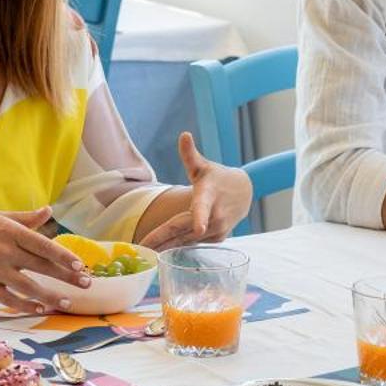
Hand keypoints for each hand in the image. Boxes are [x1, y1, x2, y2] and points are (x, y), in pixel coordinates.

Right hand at [0, 206, 90, 312]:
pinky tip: (40, 308)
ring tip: (68, 303)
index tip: (81, 265)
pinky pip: (9, 298)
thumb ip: (26, 218)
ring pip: (28, 286)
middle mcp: (4, 250)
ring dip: (50, 296)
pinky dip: (25, 304)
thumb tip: (49, 210)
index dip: (64, 257)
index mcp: (10, 232)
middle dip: (67, 277)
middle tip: (87, 284)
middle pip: (42, 266)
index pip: (44, 245)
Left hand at [144, 133, 253, 248]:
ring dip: (166, 246)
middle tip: (143, 247)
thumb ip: (190, 154)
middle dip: (163, 240)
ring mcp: (217, 230)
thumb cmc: (217, 178)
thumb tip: (184, 135)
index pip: (204, 208)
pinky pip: (192, 243)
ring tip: (146, 250)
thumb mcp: (203, 166)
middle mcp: (215, 216)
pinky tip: (161, 249)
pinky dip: (177, 245)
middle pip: (185, 230)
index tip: (199, 228)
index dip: (200, 218)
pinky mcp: (216, 239)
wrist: (242, 193)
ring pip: (185, 239)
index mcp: (208, 196)